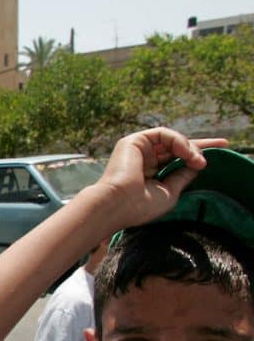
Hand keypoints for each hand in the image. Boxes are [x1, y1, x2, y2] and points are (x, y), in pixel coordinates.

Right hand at [97, 128, 226, 230]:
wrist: (117, 205)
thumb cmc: (140, 205)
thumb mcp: (170, 192)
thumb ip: (183, 176)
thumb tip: (199, 164)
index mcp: (149, 174)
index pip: (175, 160)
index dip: (195, 155)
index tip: (220, 151)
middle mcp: (143, 160)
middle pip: (176, 146)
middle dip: (199, 145)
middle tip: (222, 144)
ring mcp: (138, 150)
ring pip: (171, 140)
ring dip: (190, 148)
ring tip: (198, 161)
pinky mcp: (133, 141)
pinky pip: (162, 134)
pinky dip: (178, 141)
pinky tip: (186, 153)